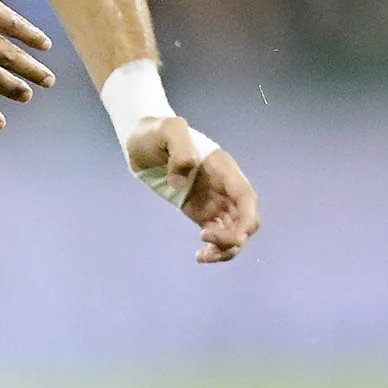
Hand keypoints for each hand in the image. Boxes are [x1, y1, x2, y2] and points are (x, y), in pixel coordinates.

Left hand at [125, 119, 260, 262]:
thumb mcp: (167, 130)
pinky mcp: (201, 212)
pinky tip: (200, 256)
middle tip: (205, 239)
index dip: (247, 219)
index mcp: (222, 168)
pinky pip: (217, 235)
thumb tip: (182, 179)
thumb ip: (180, 150)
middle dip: (234, 237)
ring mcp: (214, 200)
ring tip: (203, 256)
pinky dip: (214, 248)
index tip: (234, 236)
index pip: (246, 197)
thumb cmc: (154, 131)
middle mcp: (224, 187)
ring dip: (226, 249)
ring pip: (235, 232)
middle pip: (246, 220)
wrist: (139, 140)